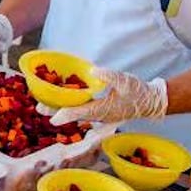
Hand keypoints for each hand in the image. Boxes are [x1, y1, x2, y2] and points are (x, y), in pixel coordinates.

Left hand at [50, 68, 167, 124]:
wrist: (151, 101)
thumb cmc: (138, 91)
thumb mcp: (125, 80)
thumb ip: (109, 76)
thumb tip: (92, 71)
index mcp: (103, 109)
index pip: (80, 112)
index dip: (65, 115)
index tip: (52, 119)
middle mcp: (99, 115)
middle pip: (73, 114)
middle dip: (56, 111)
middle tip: (39, 109)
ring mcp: (100, 114)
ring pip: (76, 113)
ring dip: (60, 109)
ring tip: (44, 106)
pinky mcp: (101, 111)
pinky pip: (82, 110)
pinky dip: (70, 107)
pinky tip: (62, 102)